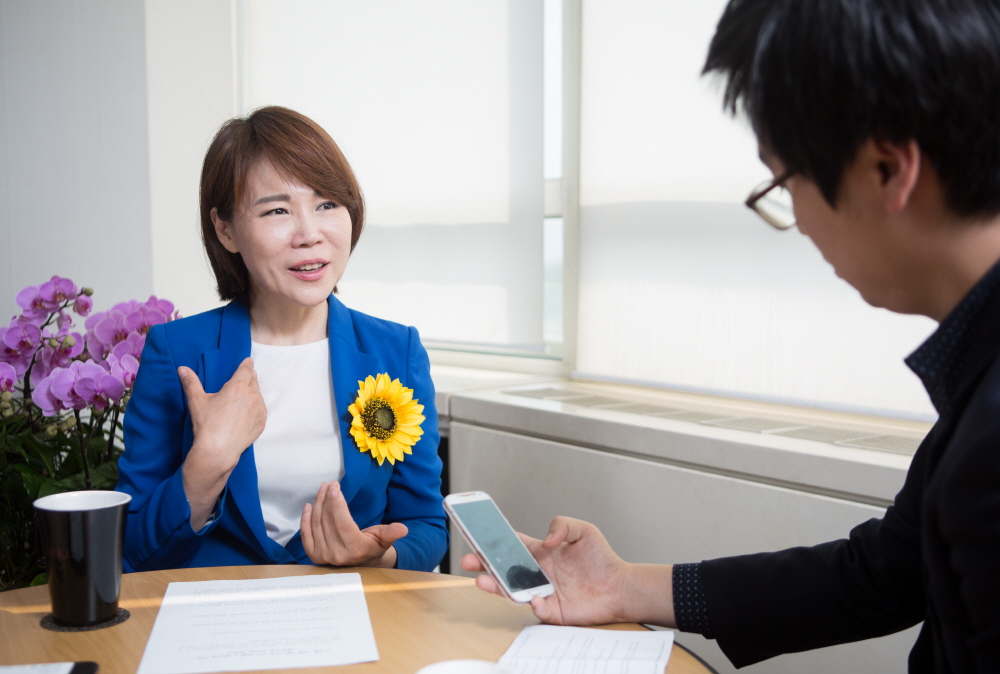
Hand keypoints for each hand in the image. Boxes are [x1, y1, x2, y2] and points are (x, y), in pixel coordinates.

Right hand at [180, 358, 266, 528]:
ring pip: (258, 395)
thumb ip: (191, 382)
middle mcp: (252, 396)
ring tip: (244, 396)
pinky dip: (256, 407)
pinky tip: (248, 411)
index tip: (248, 361)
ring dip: (253, 393)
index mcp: (238, 387)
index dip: (247, 364)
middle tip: (244, 378)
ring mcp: (259, 410)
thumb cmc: (207, 424)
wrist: (218, 450)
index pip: (246, 370)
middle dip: (249, 378)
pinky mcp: (262, 422)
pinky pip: (261, 410)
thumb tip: (182, 368)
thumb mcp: (197, 401)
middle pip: (254, 381)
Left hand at [301, 481, 407, 567]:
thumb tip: (403, 529)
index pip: (342, 523)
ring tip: (322, 489)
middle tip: (329, 484)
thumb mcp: (385, 538)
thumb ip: (392, 533)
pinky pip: (306, 535)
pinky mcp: (315, 555)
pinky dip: (305, 519)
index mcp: (356, 549)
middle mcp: (338, 555)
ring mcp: (324, 556)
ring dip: (318, 504)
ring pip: (316, 524)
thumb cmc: (374, 545)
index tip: (334, 487)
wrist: (362, 562)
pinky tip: (309, 505)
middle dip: (326, 499)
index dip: (336, 504)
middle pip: (328, 521)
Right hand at [461, 516, 674, 626]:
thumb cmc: (602, 559)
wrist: (620, 586)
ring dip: (496, 587)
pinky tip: (535, 597)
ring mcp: (543, 591)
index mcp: (541, 552)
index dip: (493, 541)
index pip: (511, 545)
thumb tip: (546, 539)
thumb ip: (562, 525)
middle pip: (504, 569)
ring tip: (482, 582)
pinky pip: (537, 609)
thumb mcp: (584, 530)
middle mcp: (538, 572)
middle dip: (483, 566)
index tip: (477, 534)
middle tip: (468, 561)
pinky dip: (533, 604)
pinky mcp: (553, 610)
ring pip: (513, 591)